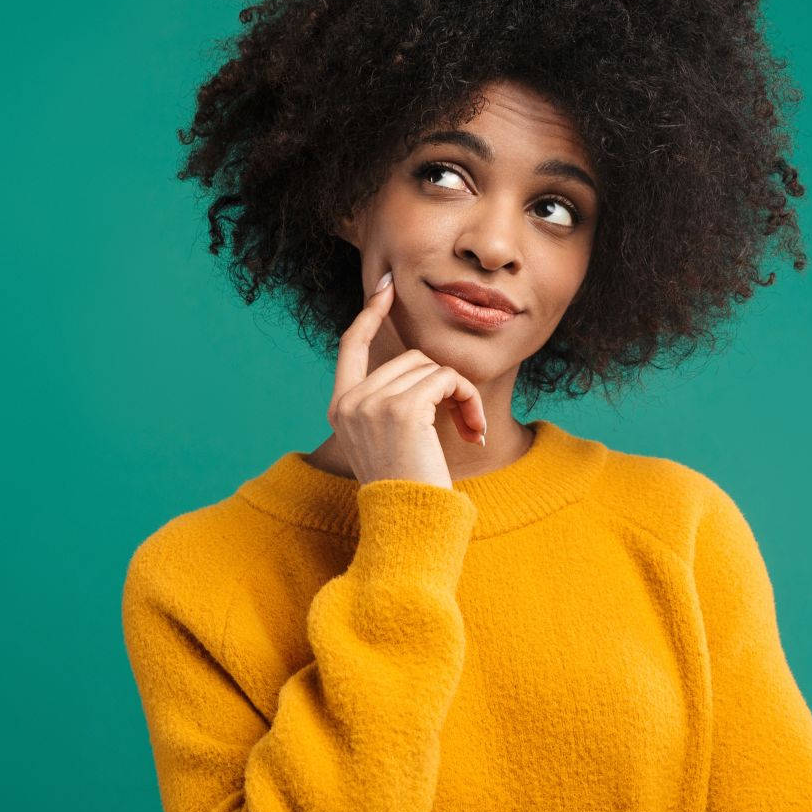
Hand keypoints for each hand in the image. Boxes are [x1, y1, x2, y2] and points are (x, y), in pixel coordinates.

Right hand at [327, 268, 488, 489]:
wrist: (410, 523)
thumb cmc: (409, 489)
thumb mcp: (387, 442)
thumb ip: (389, 403)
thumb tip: (416, 363)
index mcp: (340, 408)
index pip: (349, 345)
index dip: (369, 313)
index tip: (385, 287)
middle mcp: (350, 402)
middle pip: (409, 357)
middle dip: (443, 383)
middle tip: (463, 420)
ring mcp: (372, 403)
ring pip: (431, 367)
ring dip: (460, 395)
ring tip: (467, 430)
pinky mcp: (402, 408)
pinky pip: (447, 379)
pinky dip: (468, 400)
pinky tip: (472, 431)